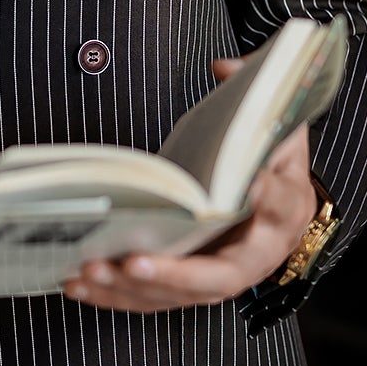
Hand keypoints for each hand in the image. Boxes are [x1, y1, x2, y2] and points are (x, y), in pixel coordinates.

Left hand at [62, 57, 319, 313]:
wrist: (277, 199)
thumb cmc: (272, 157)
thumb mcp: (277, 119)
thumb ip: (257, 94)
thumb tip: (223, 67)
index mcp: (288, 207)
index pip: (281, 204)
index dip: (266, 198)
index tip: (248, 183)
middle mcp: (260, 254)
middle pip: (221, 276)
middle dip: (174, 273)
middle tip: (134, 262)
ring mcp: (223, 275)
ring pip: (179, 295)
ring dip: (131, 289)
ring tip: (89, 271)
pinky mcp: (191, 286)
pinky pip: (154, 298)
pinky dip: (115, 295)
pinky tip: (78, 285)